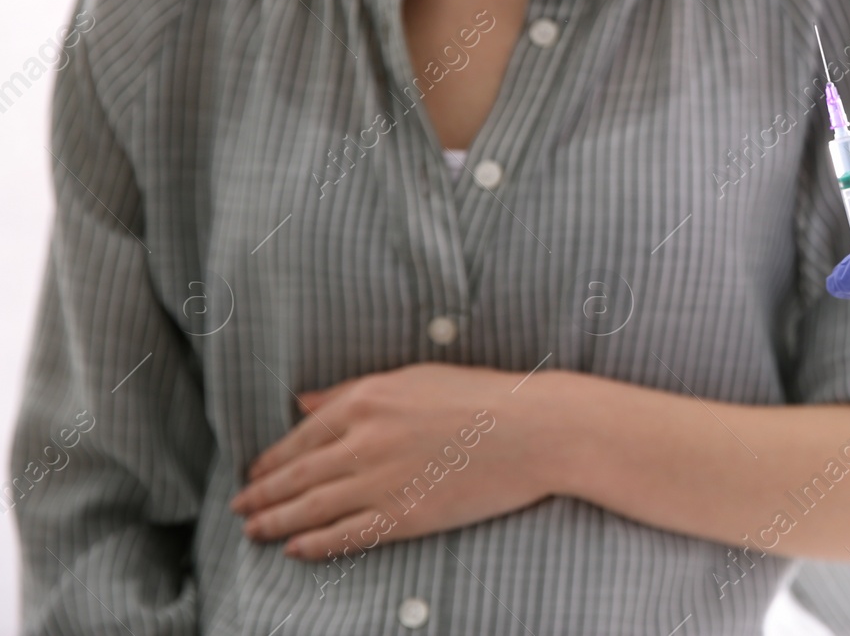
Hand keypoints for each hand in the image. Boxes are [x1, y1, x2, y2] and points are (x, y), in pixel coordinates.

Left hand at [230, 363, 568, 558]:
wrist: (535, 430)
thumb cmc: (482, 395)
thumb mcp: (413, 376)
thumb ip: (353, 390)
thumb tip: (303, 402)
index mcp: (366, 400)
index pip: (301, 437)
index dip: (271, 461)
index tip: (254, 475)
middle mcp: (365, 441)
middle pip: (297, 476)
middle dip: (261, 495)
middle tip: (239, 509)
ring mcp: (382, 481)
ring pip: (311, 509)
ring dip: (276, 522)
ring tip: (254, 531)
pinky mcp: (405, 516)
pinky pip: (346, 536)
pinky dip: (315, 545)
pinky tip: (295, 549)